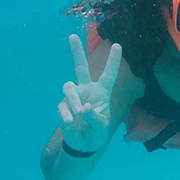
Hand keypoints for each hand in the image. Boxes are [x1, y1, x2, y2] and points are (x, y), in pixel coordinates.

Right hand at [58, 35, 121, 151]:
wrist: (83, 144)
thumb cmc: (97, 132)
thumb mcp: (102, 127)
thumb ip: (95, 118)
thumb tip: (83, 108)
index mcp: (102, 92)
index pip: (109, 74)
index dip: (113, 61)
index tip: (117, 45)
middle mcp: (87, 90)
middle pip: (80, 67)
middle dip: (76, 52)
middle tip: (72, 36)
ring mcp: (74, 96)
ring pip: (68, 87)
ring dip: (74, 100)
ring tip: (78, 113)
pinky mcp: (63, 105)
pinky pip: (62, 105)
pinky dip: (66, 114)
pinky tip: (70, 122)